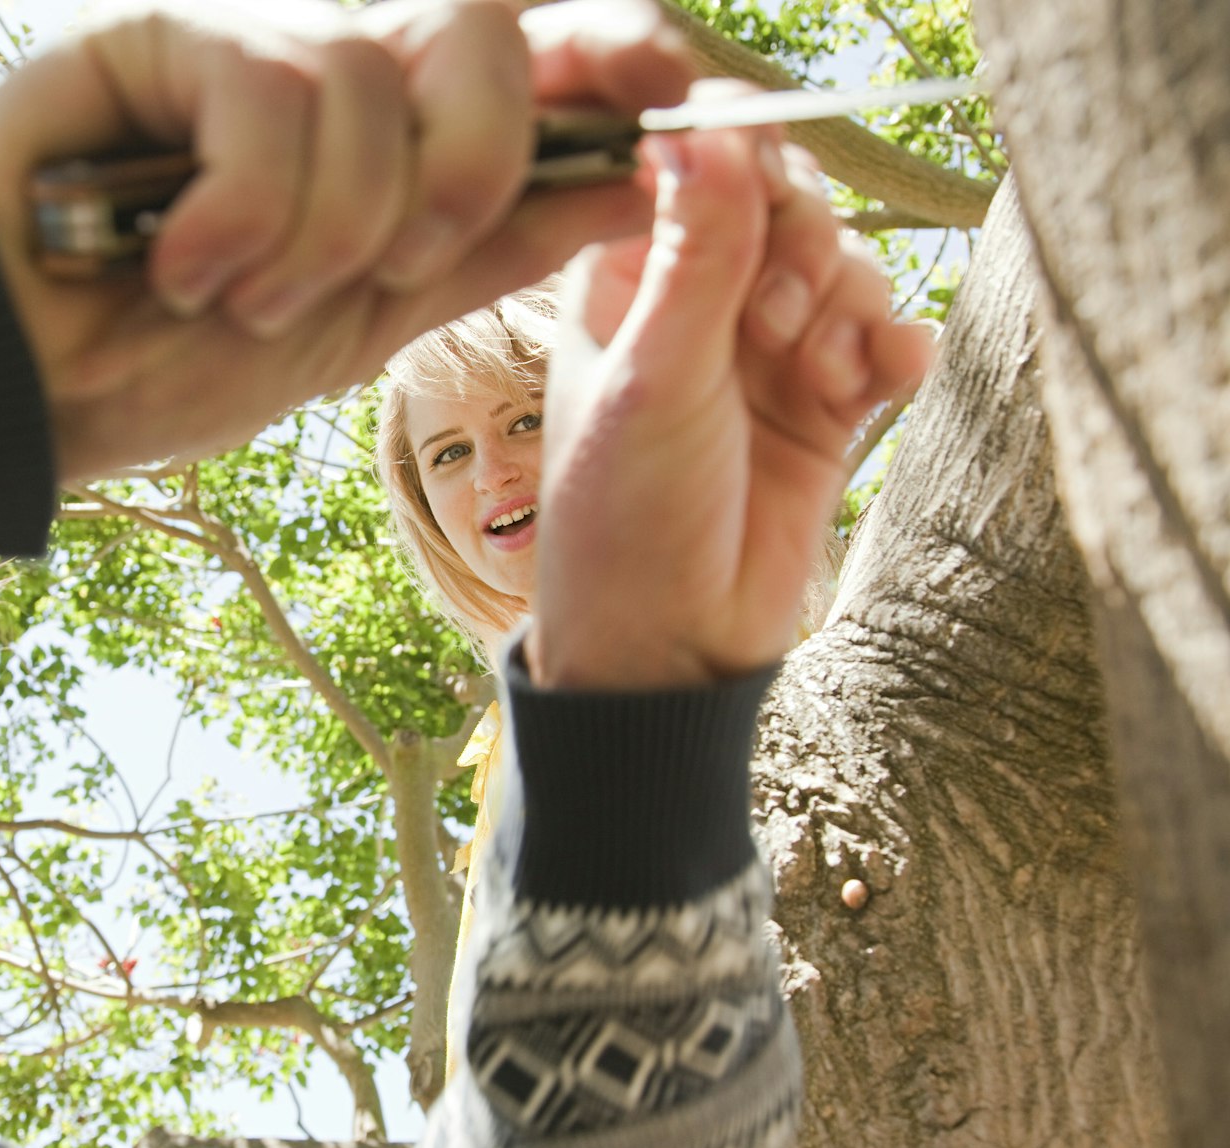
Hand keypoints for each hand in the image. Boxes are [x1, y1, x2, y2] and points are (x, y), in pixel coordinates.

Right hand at [0, 0, 693, 481]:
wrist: (19, 402)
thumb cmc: (170, 366)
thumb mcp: (367, 321)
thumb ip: (489, 242)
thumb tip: (635, 175)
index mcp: (384, 126)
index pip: (524, 47)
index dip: (611, 51)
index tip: (682, 93)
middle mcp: (320, 64)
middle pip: (476, 29)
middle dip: (466, 162)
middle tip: (394, 259)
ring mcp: (236, 40)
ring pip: (367, 79)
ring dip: (322, 232)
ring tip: (235, 298)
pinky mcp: (150, 36)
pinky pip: (265, 90)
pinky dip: (242, 213)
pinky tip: (178, 269)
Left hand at [528, 113, 934, 687]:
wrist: (671, 647)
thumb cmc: (624, 518)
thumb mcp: (656, 378)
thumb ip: (698, 256)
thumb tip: (708, 131)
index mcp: (624, 280)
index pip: (696, 170)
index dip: (744, 165)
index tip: (767, 195)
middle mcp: (695, 305)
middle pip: (786, 206)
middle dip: (802, 247)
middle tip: (778, 321)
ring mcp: (764, 352)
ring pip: (842, 266)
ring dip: (845, 308)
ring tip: (813, 379)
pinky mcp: (824, 404)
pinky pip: (884, 338)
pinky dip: (892, 350)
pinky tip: (881, 384)